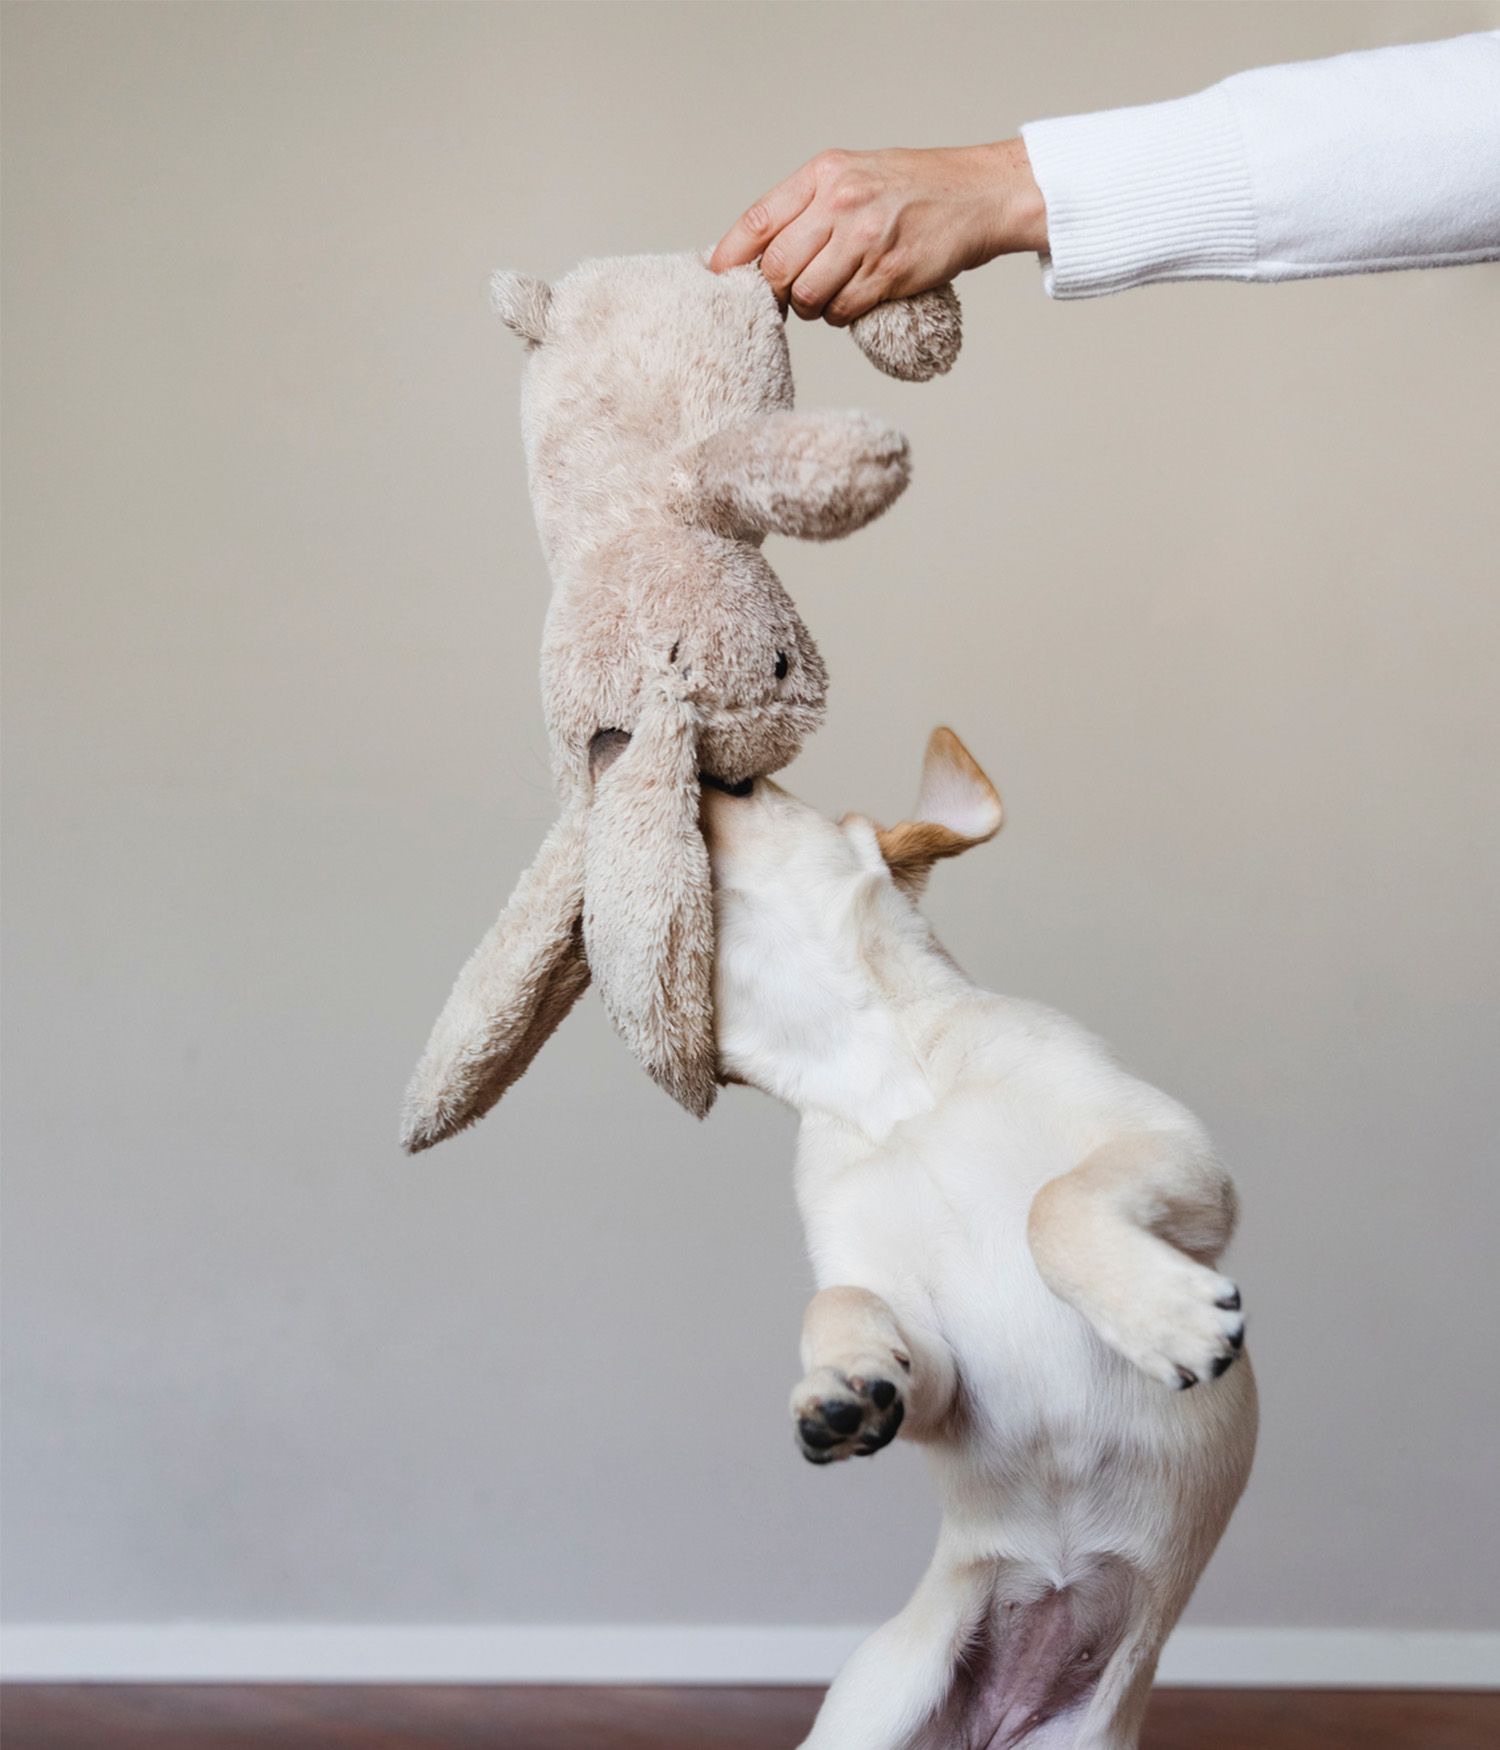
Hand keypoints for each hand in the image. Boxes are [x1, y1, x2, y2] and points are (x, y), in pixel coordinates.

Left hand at [709, 140, 1047, 323]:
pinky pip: (842, 311)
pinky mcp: (889, 271)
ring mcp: (865, 238)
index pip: (757, 221)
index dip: (730, 257)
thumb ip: (808, 205)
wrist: (978, 193)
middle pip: (778, 268)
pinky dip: (841, 316)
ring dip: (811, 308)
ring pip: (808, 296)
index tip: (718, 279)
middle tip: (789, 296)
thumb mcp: (853, 174)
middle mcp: (840, 202)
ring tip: (830, 295)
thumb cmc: (913, 188)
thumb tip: (758, 253)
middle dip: (777, 292)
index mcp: (824, 174)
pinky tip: (856, 300)